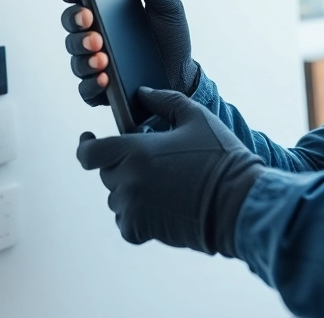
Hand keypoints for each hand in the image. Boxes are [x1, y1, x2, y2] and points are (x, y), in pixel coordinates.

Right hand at [59, 0, 201, 105]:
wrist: (182, 75)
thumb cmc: (170, 39)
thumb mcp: (168, 9)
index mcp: (106, 10)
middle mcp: (94, 34)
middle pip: (70, 23)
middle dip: (75, 20)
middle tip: (89, 20)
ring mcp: (93, 61)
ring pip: (74, 56)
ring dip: (84, 53)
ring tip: (101, 54)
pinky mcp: (99, 88)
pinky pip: (85, 87)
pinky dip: (92, 83)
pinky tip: (104, 77)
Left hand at [77, 87, 263, 256]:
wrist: (237, 203)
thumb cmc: (220, 158)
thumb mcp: (196, 118)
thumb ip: (165, 101)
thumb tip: (143, 94)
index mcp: (136, 150)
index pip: (90, 152)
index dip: (86, 146)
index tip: (89, 140)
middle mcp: (128, 179)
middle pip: (106, 173)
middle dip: (123, 166)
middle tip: (152, 164)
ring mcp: (132, 207)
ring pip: (116, 198)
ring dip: (131, 191)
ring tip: (164, 186)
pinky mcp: (140, 230)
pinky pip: (125, 222)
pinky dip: (136, 216)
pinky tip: (160, 207)